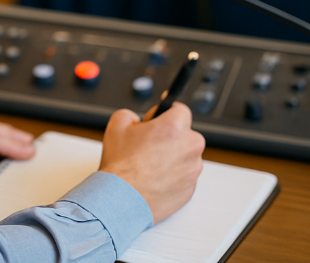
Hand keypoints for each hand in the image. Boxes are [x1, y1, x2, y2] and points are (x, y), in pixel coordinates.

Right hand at [100, 103, 204, 222]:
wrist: (121, 200)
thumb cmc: (120, 166)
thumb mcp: (117, 124)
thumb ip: (132, 115)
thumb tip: (136, 120)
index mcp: (175, 127)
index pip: (181, 109)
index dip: (166, 113)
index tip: (160, 118)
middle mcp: (190, 147)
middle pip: (186, 134)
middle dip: (170, 137)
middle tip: (149, 145)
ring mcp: (192, 171)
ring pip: (186, 157)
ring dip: (173, 158)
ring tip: (149, 166)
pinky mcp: (190, 190)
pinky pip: (184, 177)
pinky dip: (173, 177)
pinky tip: (154, 179)